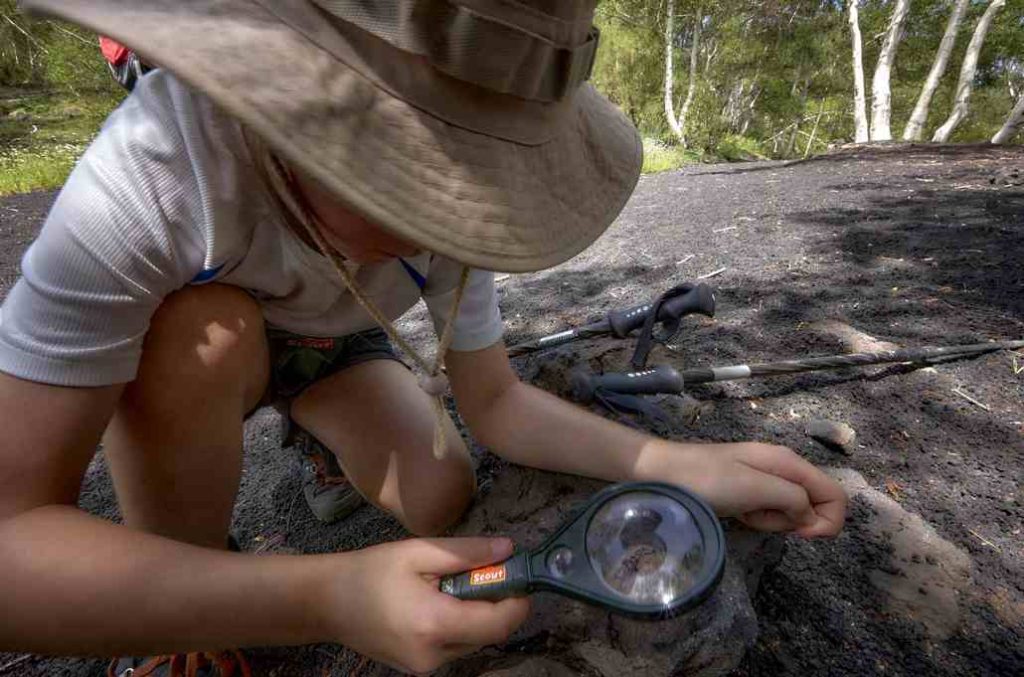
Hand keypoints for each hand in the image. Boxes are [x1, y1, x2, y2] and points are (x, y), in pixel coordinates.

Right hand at [325, 537, 529, 674]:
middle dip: (494, 601)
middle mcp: (434, 655)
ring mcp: (426, 667)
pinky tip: (435, 602)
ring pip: (473, 640)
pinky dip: (457, 624)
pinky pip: (455, 646)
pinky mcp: (420, 669)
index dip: (518, 600)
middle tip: (479, 569)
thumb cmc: (369, 572)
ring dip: (475, 613)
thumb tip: (508, 549)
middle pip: (489, 632)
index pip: (499, 623)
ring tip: (447, 585)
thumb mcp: (418, 552)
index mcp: (434, 624)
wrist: (326, 603)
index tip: (519, 573)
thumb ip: (466, 552)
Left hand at [664, 441, 846, 537]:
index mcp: (789, 463)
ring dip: (771, 520)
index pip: (836, 495)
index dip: (828, 521)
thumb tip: (811, 516)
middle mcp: (784, 469)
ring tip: (742, 511)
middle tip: (759, 515)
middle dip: (792, 521)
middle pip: (814, 506)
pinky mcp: (751, 493)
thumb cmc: (707, 479)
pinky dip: (757, 518)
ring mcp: (767, 481)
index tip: (801, 535)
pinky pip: (769, 513)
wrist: (663, 472)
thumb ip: (792, 498)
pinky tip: (736, 513)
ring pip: (791, 513)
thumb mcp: (754, 487)